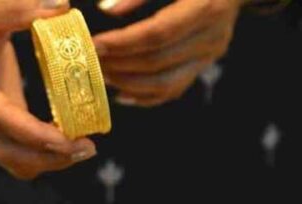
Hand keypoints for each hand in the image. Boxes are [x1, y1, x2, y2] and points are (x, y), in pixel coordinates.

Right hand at [0, 0, 97, 179]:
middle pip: (9, 152)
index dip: (35, 134)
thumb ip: (19, 9)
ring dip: (49, 161)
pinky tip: (67, 143)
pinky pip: (16, 155)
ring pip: (13, 161)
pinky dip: (42, 155)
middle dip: (50, 156)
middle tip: (89, 147)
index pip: (1, 119)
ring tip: (83, 148)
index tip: (69, 140)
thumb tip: (61, 7)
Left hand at [94, 0, 244, 106]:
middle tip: (90, 61)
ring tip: (101, 75)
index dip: (123, 42)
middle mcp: (211, 36)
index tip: (94, 44)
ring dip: (128, 83)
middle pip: (158, 61)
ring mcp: (209, 55)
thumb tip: (106, 9)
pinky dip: (145, 96)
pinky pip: (173, 90)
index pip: (157, 34)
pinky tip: (120, 93)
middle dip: (120, 64)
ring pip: (165, 83)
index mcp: (206, 8)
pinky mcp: (204, 65)